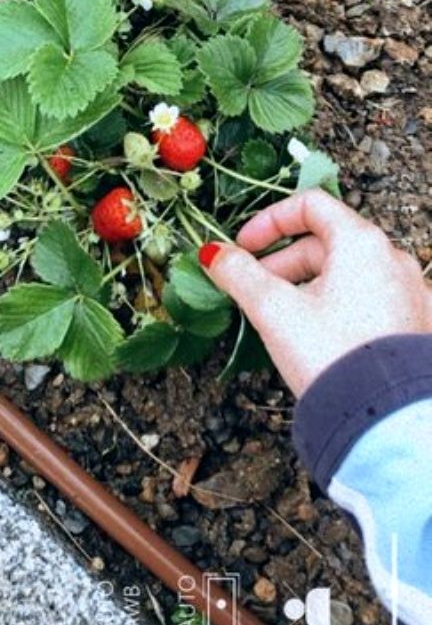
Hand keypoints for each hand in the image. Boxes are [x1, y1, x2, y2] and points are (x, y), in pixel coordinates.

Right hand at [199, 189, 431, 397]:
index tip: (244, 248)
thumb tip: (213, 253)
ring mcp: (409, 293)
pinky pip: (369, 300)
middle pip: (327, 242)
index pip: (311, 204)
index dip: (269, 221)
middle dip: (282, 261)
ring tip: (281, 318)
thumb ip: (239, 274)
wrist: (384, 420)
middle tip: (253, 289)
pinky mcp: (413, 326)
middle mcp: (392, 260)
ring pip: (348, 273)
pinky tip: (318, 335)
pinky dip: (337, 305)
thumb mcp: (274, 310)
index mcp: (362, 243)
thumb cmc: (332, 356)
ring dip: (308, 285)